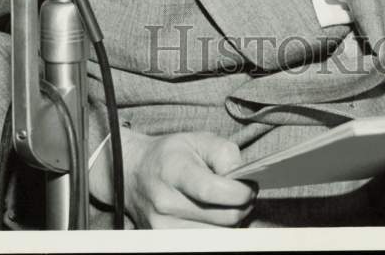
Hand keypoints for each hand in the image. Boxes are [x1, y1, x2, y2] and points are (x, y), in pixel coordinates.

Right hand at [90, 127, 256, 228]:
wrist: (134, 173)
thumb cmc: (171, 154)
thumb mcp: (198, 139)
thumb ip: (225, 153)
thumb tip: (242, 179)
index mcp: (172, 170)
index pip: (212, 190)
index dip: (239, 191)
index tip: (250, 186)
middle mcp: (165, 202)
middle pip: (222, 218)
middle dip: (242, 206)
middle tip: (245, 194)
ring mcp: (162, 227)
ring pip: (219, 236)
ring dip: (232, 221)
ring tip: (229, 204)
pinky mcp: (163, 242)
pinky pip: (206, 244)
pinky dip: (217, 232)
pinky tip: (215, 217)